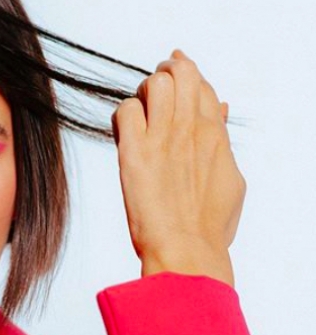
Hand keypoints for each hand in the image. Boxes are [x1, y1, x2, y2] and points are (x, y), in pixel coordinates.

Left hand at [112, 50, 245, 286]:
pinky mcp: (135, 152)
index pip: (201, 85)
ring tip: (140, 112)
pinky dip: (122, 116)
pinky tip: (124, 133)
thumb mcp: (230, 178)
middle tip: (154, 87)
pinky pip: (125, 111)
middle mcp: (191, 129)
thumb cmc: (208, 225)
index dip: (186, 71)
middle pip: (180, 74)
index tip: (175, 66)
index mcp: (215, 135)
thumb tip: (221, 112)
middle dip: (165, 73)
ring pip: (154, 85)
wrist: (187, 249)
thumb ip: (222, 142)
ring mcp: (163, 138)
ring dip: (143, 92)